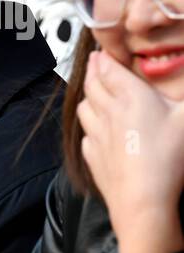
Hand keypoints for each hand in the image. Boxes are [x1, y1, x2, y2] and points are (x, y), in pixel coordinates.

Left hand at [77, 50, 183, 252]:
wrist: (142, 199)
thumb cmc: (168, 159)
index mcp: (131, 98)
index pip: (110, 71)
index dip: (104, 59)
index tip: (102, 52)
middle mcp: (109, 113)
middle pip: (93, 86)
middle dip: (93, 72)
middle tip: (95, 64)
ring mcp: (97, 136)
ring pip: (84, 107)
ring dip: (88, 96)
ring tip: (93, 91)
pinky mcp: (93, 157)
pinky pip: (85, 135)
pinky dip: (88, 125)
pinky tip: (95, 128)